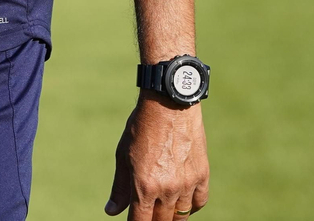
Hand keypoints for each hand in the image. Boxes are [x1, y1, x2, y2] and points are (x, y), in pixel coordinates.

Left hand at [104, 97, 209, 218]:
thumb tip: (112, 211)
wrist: (169, 105)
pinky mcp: (202, 175)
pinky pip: (198, 202)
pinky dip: (190, 206)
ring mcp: (187, 183)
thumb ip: (120, 187)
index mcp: (144, 186)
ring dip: (171, 217)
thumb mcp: (123, 156)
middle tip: (148, 214)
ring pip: (181, 216)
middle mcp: (167, 189)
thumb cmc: (141, 128)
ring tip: (163, 213)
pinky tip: (181, 202)